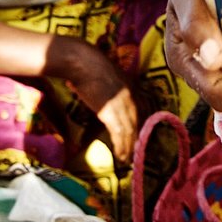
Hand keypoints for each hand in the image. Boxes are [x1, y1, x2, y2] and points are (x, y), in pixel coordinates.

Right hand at [64, 40, 138, 163]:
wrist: (82, 62)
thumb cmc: (88, 65)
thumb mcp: (106, 76)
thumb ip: (107, 87)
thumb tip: (97, 93)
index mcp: (130, 86)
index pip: (140, 110)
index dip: (138, 125)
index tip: (136, 136)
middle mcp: (130, 96)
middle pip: (136, 122)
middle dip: (136, 139)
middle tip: (134, 152)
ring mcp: (121, 105)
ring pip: (130, 131)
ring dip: (129, 147)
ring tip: (127, 159)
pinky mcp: (111, 113)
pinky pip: (120, 134)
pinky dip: (121, 147)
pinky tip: (120, 156)